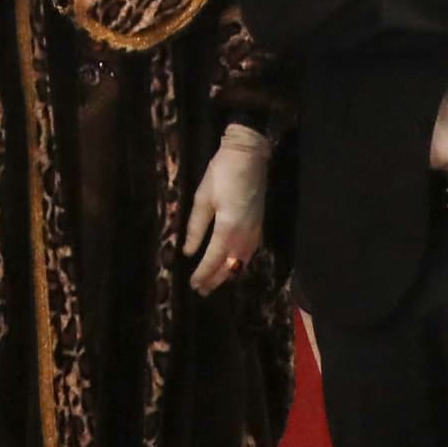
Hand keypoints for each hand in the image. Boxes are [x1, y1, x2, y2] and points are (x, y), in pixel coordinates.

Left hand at [181, 123, 273, 291]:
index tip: (193, 285)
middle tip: (201, 290)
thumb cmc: (221, 173)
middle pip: (229, 266)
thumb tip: (188, 252)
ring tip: (213, 282)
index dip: (203, 274)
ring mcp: (254, 231)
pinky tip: (231, 265)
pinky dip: (238, 264)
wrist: (249, 155)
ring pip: (241, 262)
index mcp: (228, 228)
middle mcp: (244, 235)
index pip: (213, 260)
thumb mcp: (203, 198)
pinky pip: (249, 254)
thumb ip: (196, 227)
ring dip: (227, 274)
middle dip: (215, 280)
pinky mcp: (259, 226)